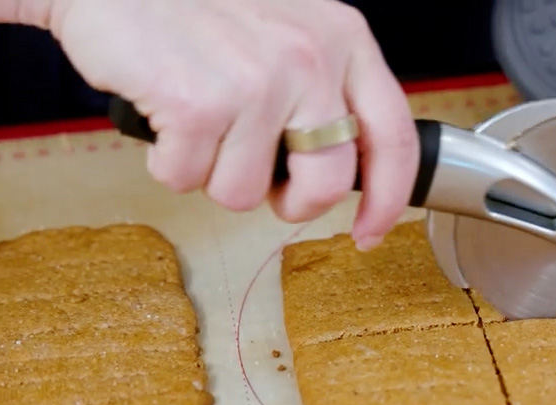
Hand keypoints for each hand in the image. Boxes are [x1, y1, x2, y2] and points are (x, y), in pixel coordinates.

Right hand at [40, 0, 417, 248]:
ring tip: (194, 118)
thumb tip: (337, 169)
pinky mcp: (197, 105)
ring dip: (209, 171)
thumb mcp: (287, 27)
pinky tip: (162, 112)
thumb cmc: (196, 5)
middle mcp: (309, 59)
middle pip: (326, 185)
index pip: (393, 139)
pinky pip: (185, 179)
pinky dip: (164, 160)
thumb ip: (323, 87)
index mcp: (343, 39)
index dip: (387, 200)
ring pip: (244, 193)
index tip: (368, 232)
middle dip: (290, 203)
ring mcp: (255, 83)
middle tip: (260, 183)